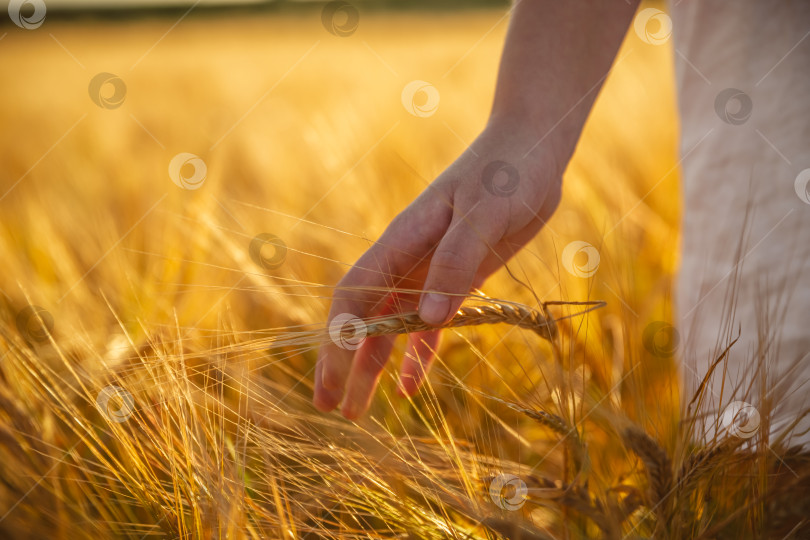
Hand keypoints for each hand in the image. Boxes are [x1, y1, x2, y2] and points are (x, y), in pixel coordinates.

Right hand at [313, 119, 562, 418]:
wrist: (531, 151)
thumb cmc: (507, 171)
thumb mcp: (486, 211)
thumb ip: (457, 260)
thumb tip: (428, 319)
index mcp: (403, 240)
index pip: (356, 294)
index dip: (339, 336)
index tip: (331, 376)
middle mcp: (407, 260)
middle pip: (364, 318)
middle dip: (343, 362)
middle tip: (329, 406)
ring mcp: (429, 272)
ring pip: (391, 328)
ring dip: (372, 367)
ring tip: (358, 410)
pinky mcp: (456, 280)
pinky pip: (429, 327)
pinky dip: (417, 356)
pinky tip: (409, 387)